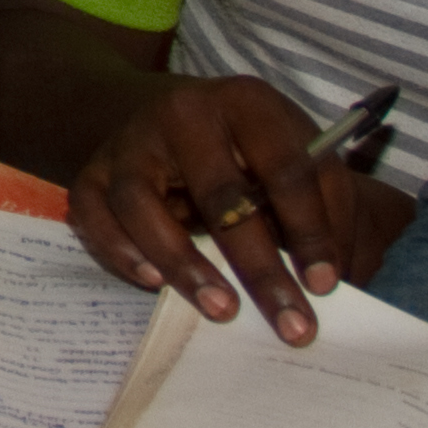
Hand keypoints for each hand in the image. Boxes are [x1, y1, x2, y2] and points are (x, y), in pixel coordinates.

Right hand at [70, 75, 418, 342]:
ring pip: (142, 201)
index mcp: (248, 103)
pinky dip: (119, 250)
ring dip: (184, 263)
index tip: (328, 284)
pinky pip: (94, 214)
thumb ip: (330, 211)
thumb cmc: (250, 151)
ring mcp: (131, 140)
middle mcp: (184, 113)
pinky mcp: (92, 170)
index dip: (312, 228)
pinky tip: (153, 282)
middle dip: (260, 267)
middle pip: (220, 193)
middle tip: (290, 324)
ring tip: (222, 310)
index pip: (286, 168)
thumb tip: (335, 278)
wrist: (170, 117)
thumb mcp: (299, 158)